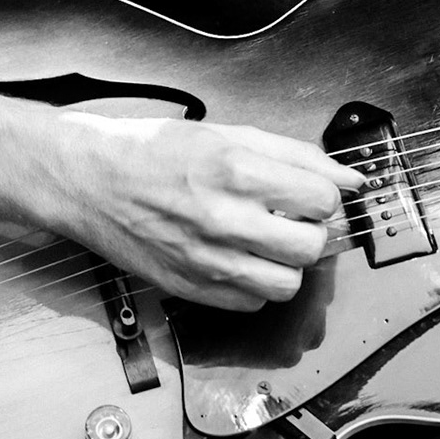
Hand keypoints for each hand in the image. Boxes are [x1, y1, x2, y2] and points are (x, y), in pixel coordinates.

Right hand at [40, 111, 366, 310]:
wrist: (89, 180)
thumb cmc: (154, 152)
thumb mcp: (230, 134)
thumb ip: (296, 155)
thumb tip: (350, 175)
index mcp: (236, 171)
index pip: (322, 198)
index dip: (323, 194)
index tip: (309, 192)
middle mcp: (224, 220)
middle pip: (311, 247)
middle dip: (311, 231)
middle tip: (292, 218)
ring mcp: (206, 260)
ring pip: (286, 285)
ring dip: (287, 264)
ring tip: (269, 242)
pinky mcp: (190, 288)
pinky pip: (251, 304)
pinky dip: (255, 286)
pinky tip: (240, 259)